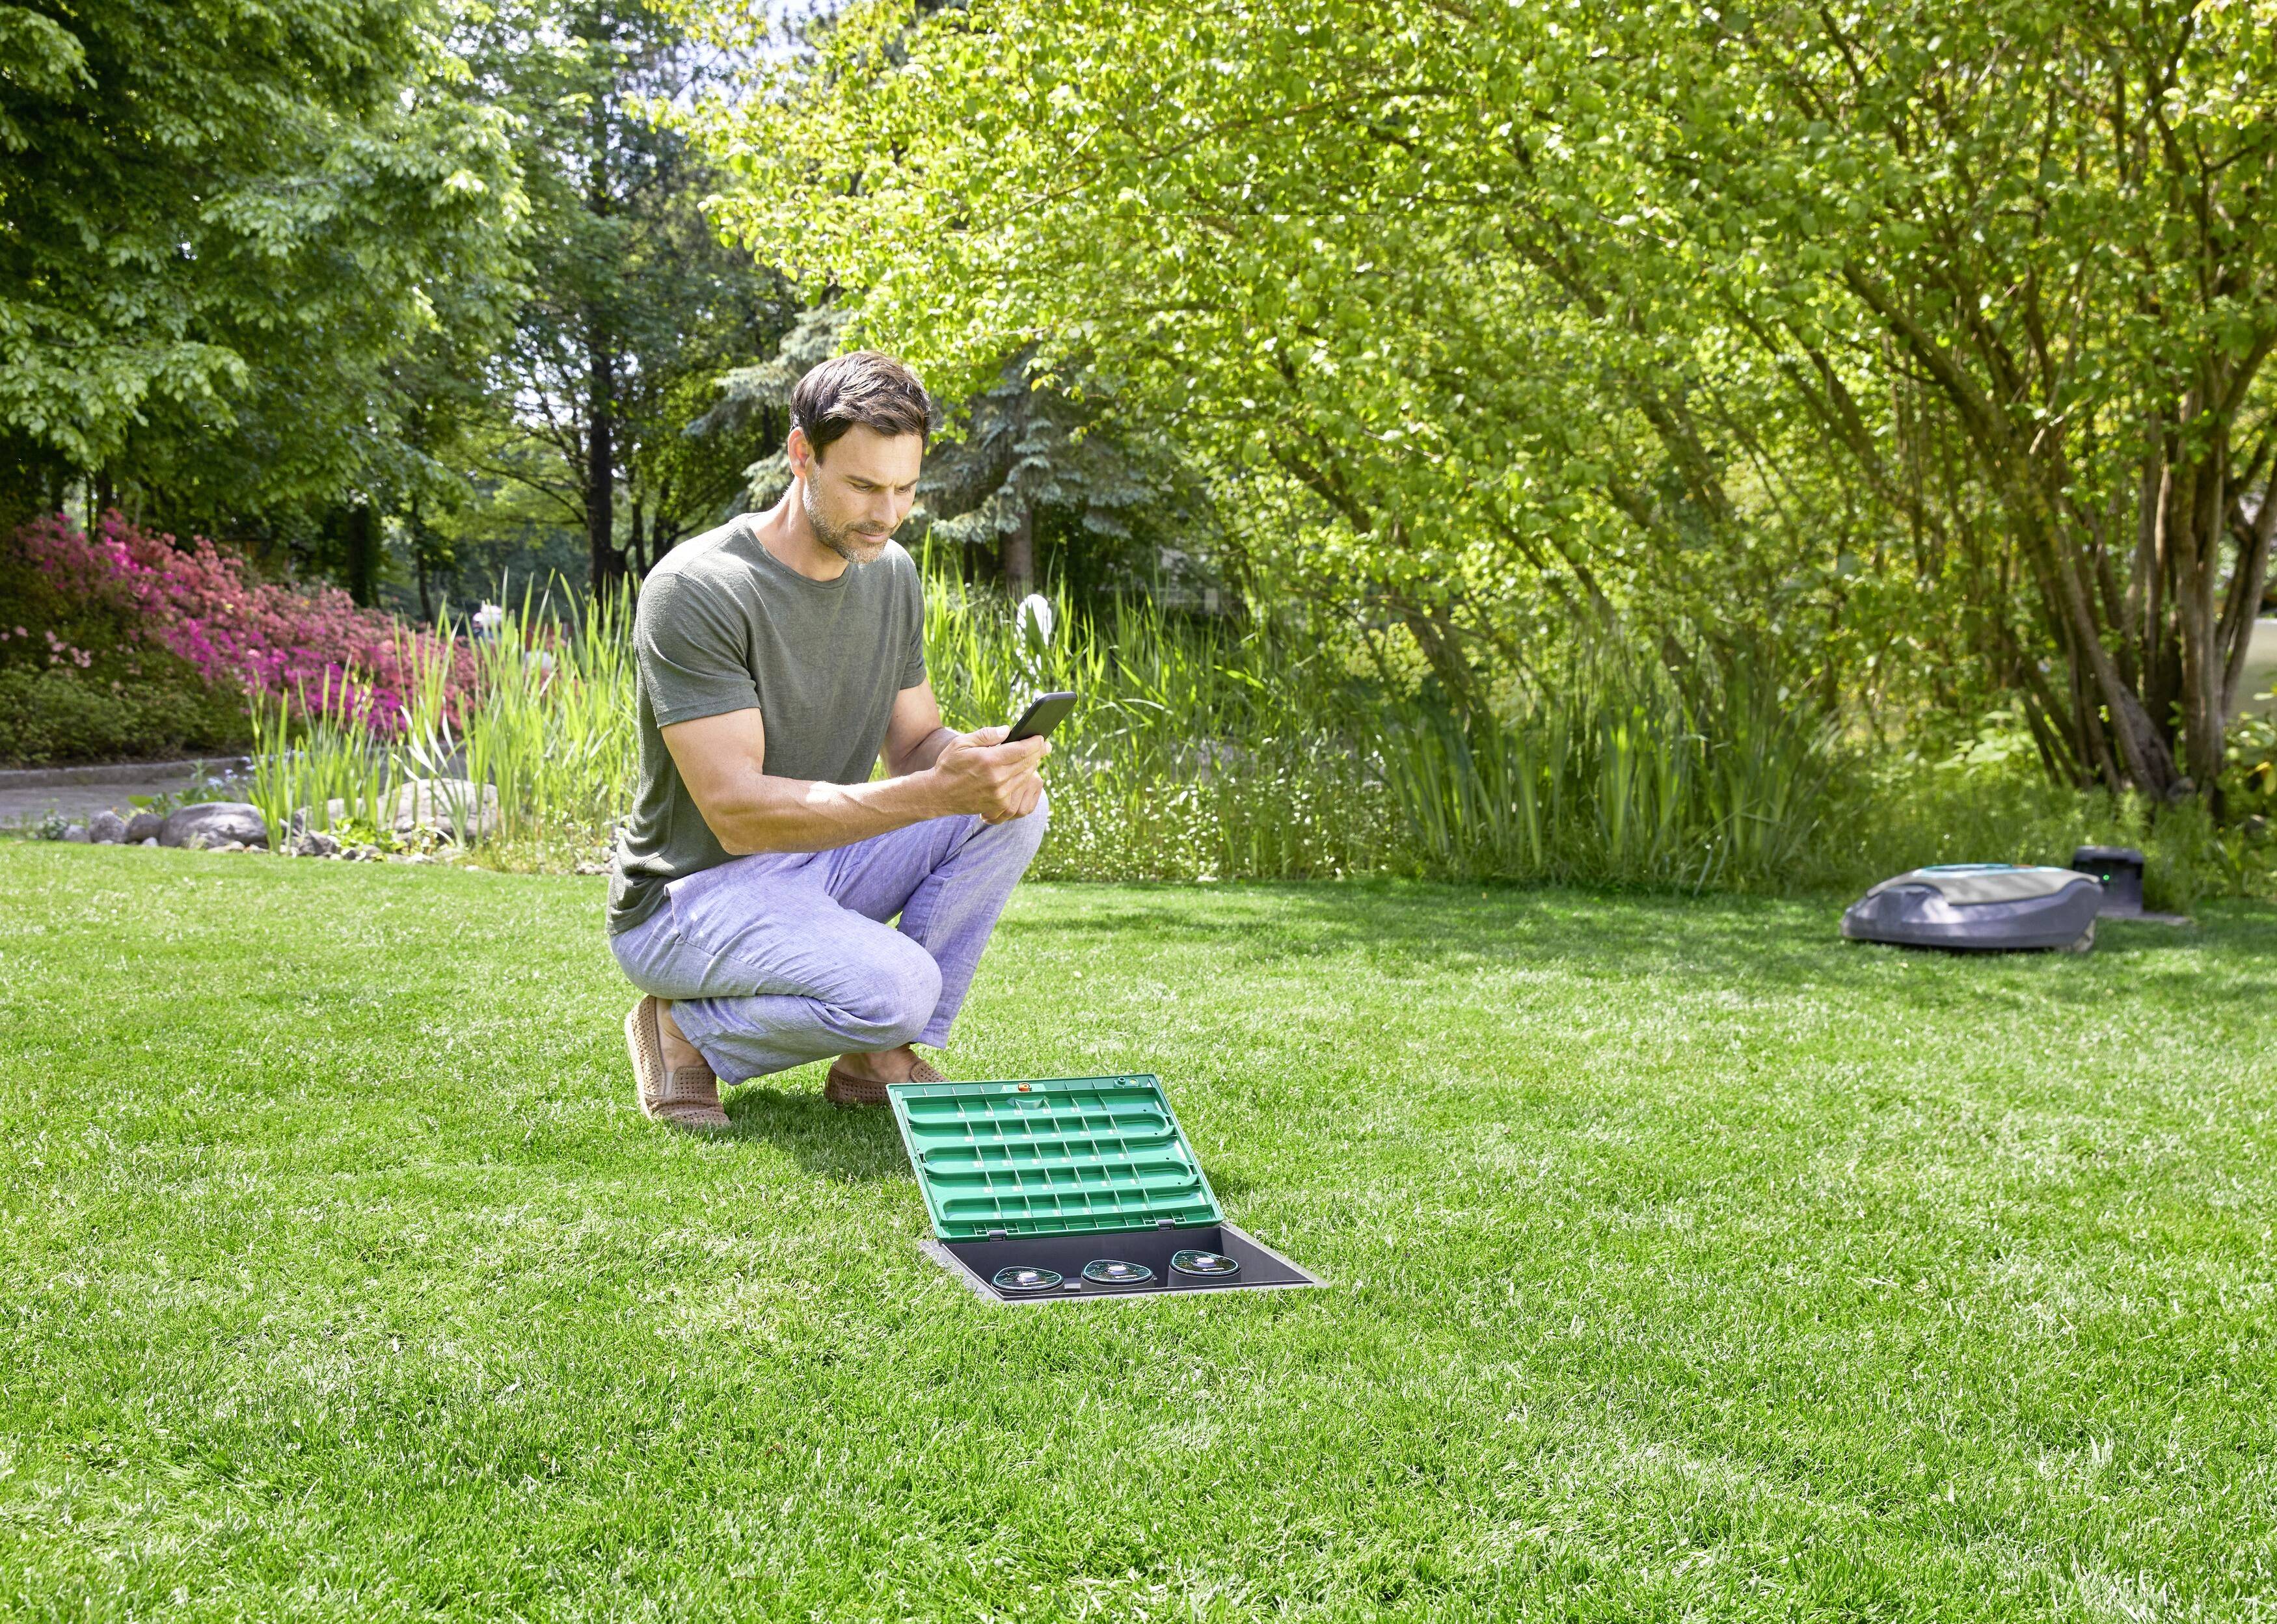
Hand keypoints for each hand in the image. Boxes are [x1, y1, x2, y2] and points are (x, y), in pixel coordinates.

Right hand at [930, 726, 1047, 822]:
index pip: (1022, 749)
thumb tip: (1008, 731)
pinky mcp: (999, 804)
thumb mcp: (962, 743)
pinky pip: (1017, 789)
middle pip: (1028, 763)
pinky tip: (1022, 772)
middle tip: (1045, 745)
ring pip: (1025, 776)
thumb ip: (986, 735)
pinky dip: (1022, 779)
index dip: (1035, 743)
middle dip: (1038, 752)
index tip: (1041, 737)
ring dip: (1032, 765)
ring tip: (1034, 756)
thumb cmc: (949, 765)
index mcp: (989, 760)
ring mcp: (1000, 793)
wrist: (938, 794)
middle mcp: (997, 778)